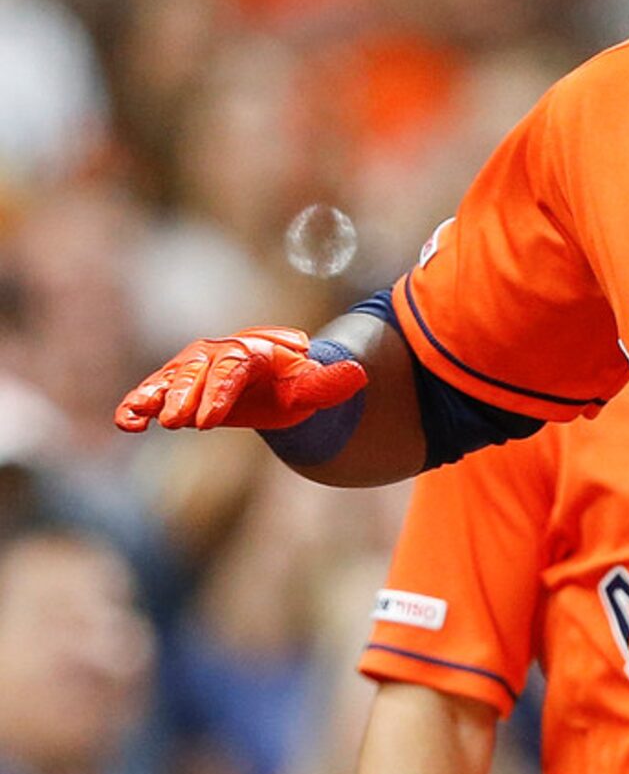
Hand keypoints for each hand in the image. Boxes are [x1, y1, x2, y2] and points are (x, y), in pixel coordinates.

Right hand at [114, 329, 366, 433]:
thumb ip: (330, 383)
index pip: (233, 367)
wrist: (277, 385)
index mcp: (253, 349)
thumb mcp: (313, 386)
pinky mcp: (176, 385)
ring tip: (138, 418)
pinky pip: (152, 392)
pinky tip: (125, 424)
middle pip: (197, 371)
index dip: (219, 392)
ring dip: (153, 397)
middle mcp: (218, 352)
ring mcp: (194, 368)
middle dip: (184, 396)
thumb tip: (358, 374)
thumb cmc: (294, 386)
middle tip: (175, 422)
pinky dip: (136, 404)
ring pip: (170, 379)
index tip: (208, 421)